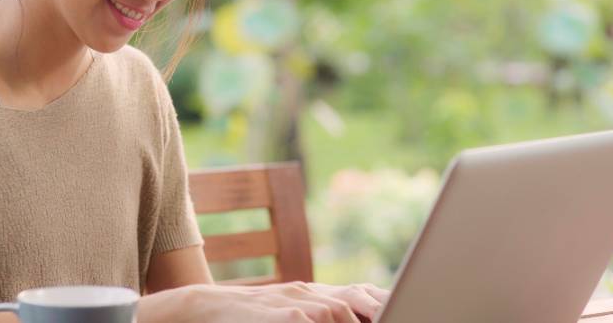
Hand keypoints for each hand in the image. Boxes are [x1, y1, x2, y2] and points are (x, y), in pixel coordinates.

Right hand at [138, 281, 387, 322]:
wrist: (206, 308)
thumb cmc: (249, 317)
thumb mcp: (288, 311)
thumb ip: (318, 314)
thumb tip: (348, 315)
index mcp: (314, 293)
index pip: (360, 292)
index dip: (385, 300)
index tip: (406, 304)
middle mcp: (309, 293)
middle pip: (357, 298)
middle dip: (382, 308)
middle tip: (404, 313)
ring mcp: (296, 302)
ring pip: (338, 311)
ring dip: (356, 320)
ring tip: (385, 320)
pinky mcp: (283, 313)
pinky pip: (311, 320)